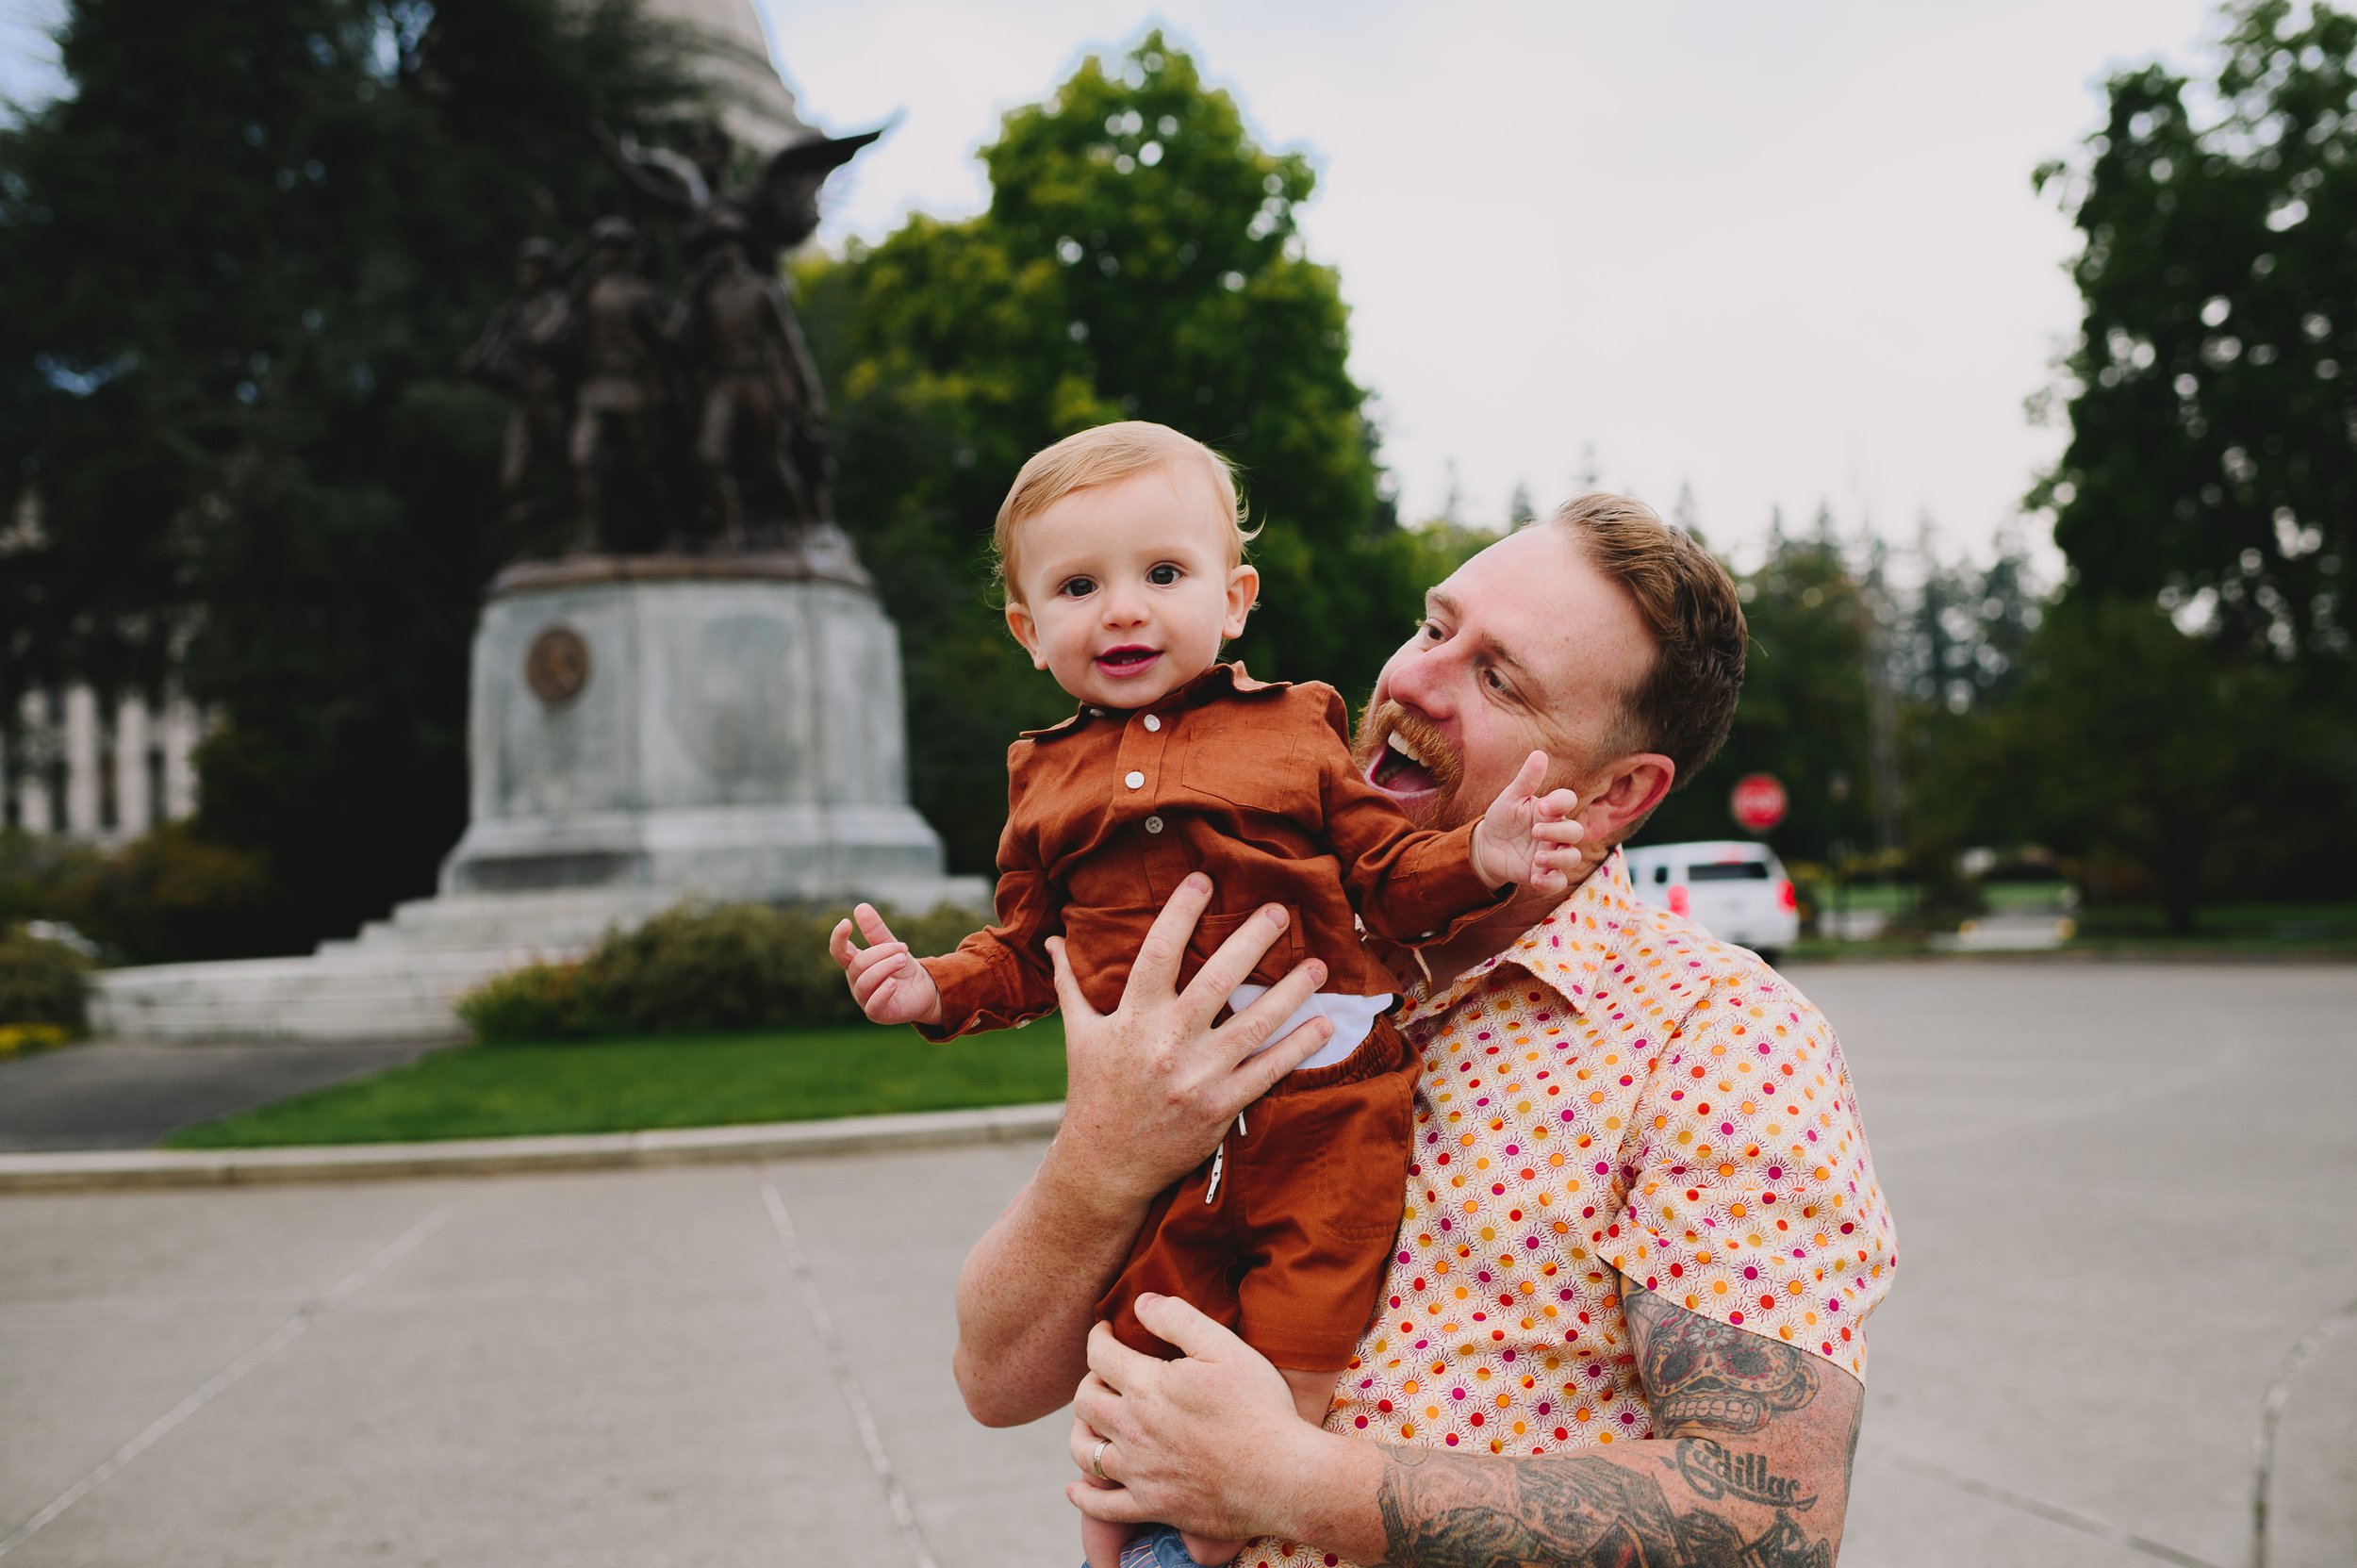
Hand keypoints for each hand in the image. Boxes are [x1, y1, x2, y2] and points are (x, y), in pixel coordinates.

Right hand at [828, 903, 944, 1026]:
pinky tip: (894, 983)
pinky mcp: (877, 1013)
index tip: (846, 923)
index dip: (838, 938)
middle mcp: (856, 981)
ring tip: (903, 959)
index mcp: (856, 963)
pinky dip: (882, 992)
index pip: (839, 951)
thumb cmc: (903, 968)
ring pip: (864, 982)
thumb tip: (860, 907)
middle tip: (903, 948)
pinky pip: (873, 1004)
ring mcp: (865, 999)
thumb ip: (876, 930)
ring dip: (885, 967)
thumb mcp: (892, 946)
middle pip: (858, 964)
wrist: (925, 990)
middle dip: (881, 953)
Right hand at [1044, 873, 1333, 1218]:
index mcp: (1131, 1017)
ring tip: (1319, 965)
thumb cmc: (1094, 1092)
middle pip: (1216, 980)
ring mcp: (1196, 1076)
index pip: (1156, 952)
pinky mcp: (1220, 1107)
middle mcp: (1166, 1042)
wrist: (1105, 1165)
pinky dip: (1297, 1048)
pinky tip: (1322, 1024)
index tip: (1203, 880)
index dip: (1179, 913)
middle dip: (1252, 942)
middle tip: (1280, 911)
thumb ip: (1070, 984)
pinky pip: (1267, 1072)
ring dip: (1290, 993)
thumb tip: (1051, 939)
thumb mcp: (1079, 1035)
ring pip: (1253, 1025)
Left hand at [1065, 1295, 1322, 1542]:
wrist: (1283, 1477)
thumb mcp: (1225, 1347)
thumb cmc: (1259, 1408)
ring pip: (1084, 1450)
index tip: (1107, 1331)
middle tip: (1106, 1375)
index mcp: (1147, 1387)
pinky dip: (1084, 1496)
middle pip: (1085, 1402)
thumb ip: (1178, 1319)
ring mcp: (1139, 1472)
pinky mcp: (1152, 1505)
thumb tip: (1141, 1302)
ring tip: (1092, 1421)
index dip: (1098, 1336)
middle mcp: (1133, 1429)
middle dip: (1089, 1380)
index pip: (1099, 1355)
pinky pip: (1102, 1506)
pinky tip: (1077, 1488)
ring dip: (1080, 1431)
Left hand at [1471, 750, 1586, 894]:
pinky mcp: (1544, 874)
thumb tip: (1539, 753)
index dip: (1560, 803)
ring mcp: (1553, 853)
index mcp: (1550, 810)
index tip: (1541, 807)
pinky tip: (1535, 878)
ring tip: (1537, 859)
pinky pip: (1558, 881)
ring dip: (1558, 859)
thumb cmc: (1502, 819)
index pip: (1568, 801)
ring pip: (1572, 857)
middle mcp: (1557, 832)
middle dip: (1558, 832)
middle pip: (1575, 831)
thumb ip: (1526, 779)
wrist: (1486, 847)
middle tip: (1535, 832)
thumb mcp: (1510, 798)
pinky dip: (1550, 882)